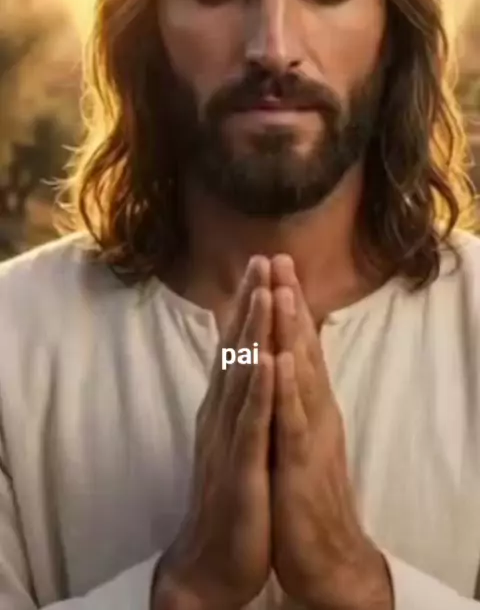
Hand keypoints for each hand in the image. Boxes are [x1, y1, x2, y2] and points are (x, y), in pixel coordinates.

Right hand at [154, 256, 273, 609]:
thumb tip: (250, 362)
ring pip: (241, 375)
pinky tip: (267, 359)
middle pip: (235, 348)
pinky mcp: (239, 466)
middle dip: (249, 302)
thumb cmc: (231, 495)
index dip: (248, 304)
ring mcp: (228, 438)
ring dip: (252, 331)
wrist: (214, 560)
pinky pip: (250, 422)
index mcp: (226, 407)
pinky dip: (258, 388)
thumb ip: (241, 400)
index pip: (237, 345)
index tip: (261, 265)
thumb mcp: (238, 438)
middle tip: (261, 258)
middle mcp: (221, 413)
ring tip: (263, 290)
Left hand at [270, 255, 392, 609]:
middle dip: (288, 301)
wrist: (325, 555)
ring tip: (282, 290)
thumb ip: (292, 397)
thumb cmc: (304, 492)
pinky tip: (281, 359)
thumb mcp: (296, 434)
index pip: (297, 344)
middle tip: (278, 257)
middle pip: (301, 347)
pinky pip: (292, 421)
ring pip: (299, 374)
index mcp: (306, 403)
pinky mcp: (300, 463)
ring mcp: (308, 433)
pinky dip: (287, 388)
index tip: (273, 264)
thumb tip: (282, 360)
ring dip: (290, 331)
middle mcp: (312, 409)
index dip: (285, 304)